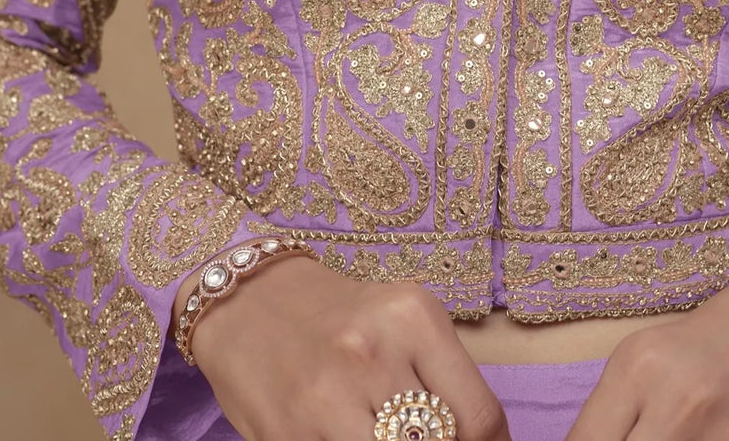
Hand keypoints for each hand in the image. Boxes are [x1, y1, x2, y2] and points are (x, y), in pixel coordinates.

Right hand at [180, 254, 510, 440]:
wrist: (249, 302)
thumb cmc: (342, 317)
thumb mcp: (404, 323)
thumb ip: (443, 380)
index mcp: (412, 318)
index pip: (478, 417)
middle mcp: (371, 354)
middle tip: (428, 438)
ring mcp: (325, 399)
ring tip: (388, 436)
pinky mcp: (284, 436)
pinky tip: (350, 438)